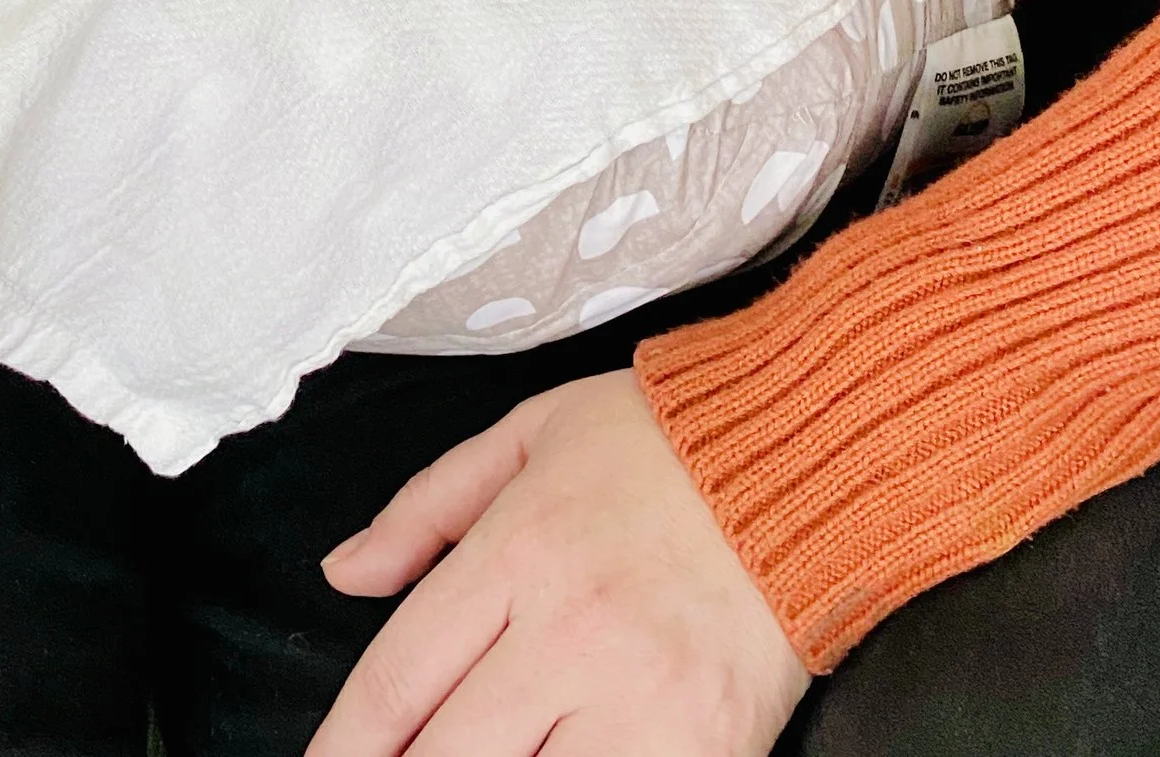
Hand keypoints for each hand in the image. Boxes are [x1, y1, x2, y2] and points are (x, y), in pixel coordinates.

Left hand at [311, 371, 810, 755]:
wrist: (816, 448)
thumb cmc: (666, 439)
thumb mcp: (531, 433)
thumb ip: (426, 505)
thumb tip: (343, 572)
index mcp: (520, 551)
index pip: (397, 680)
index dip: (343, 749)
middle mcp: (571, 634)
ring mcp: (643, 702)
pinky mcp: (706, 749)